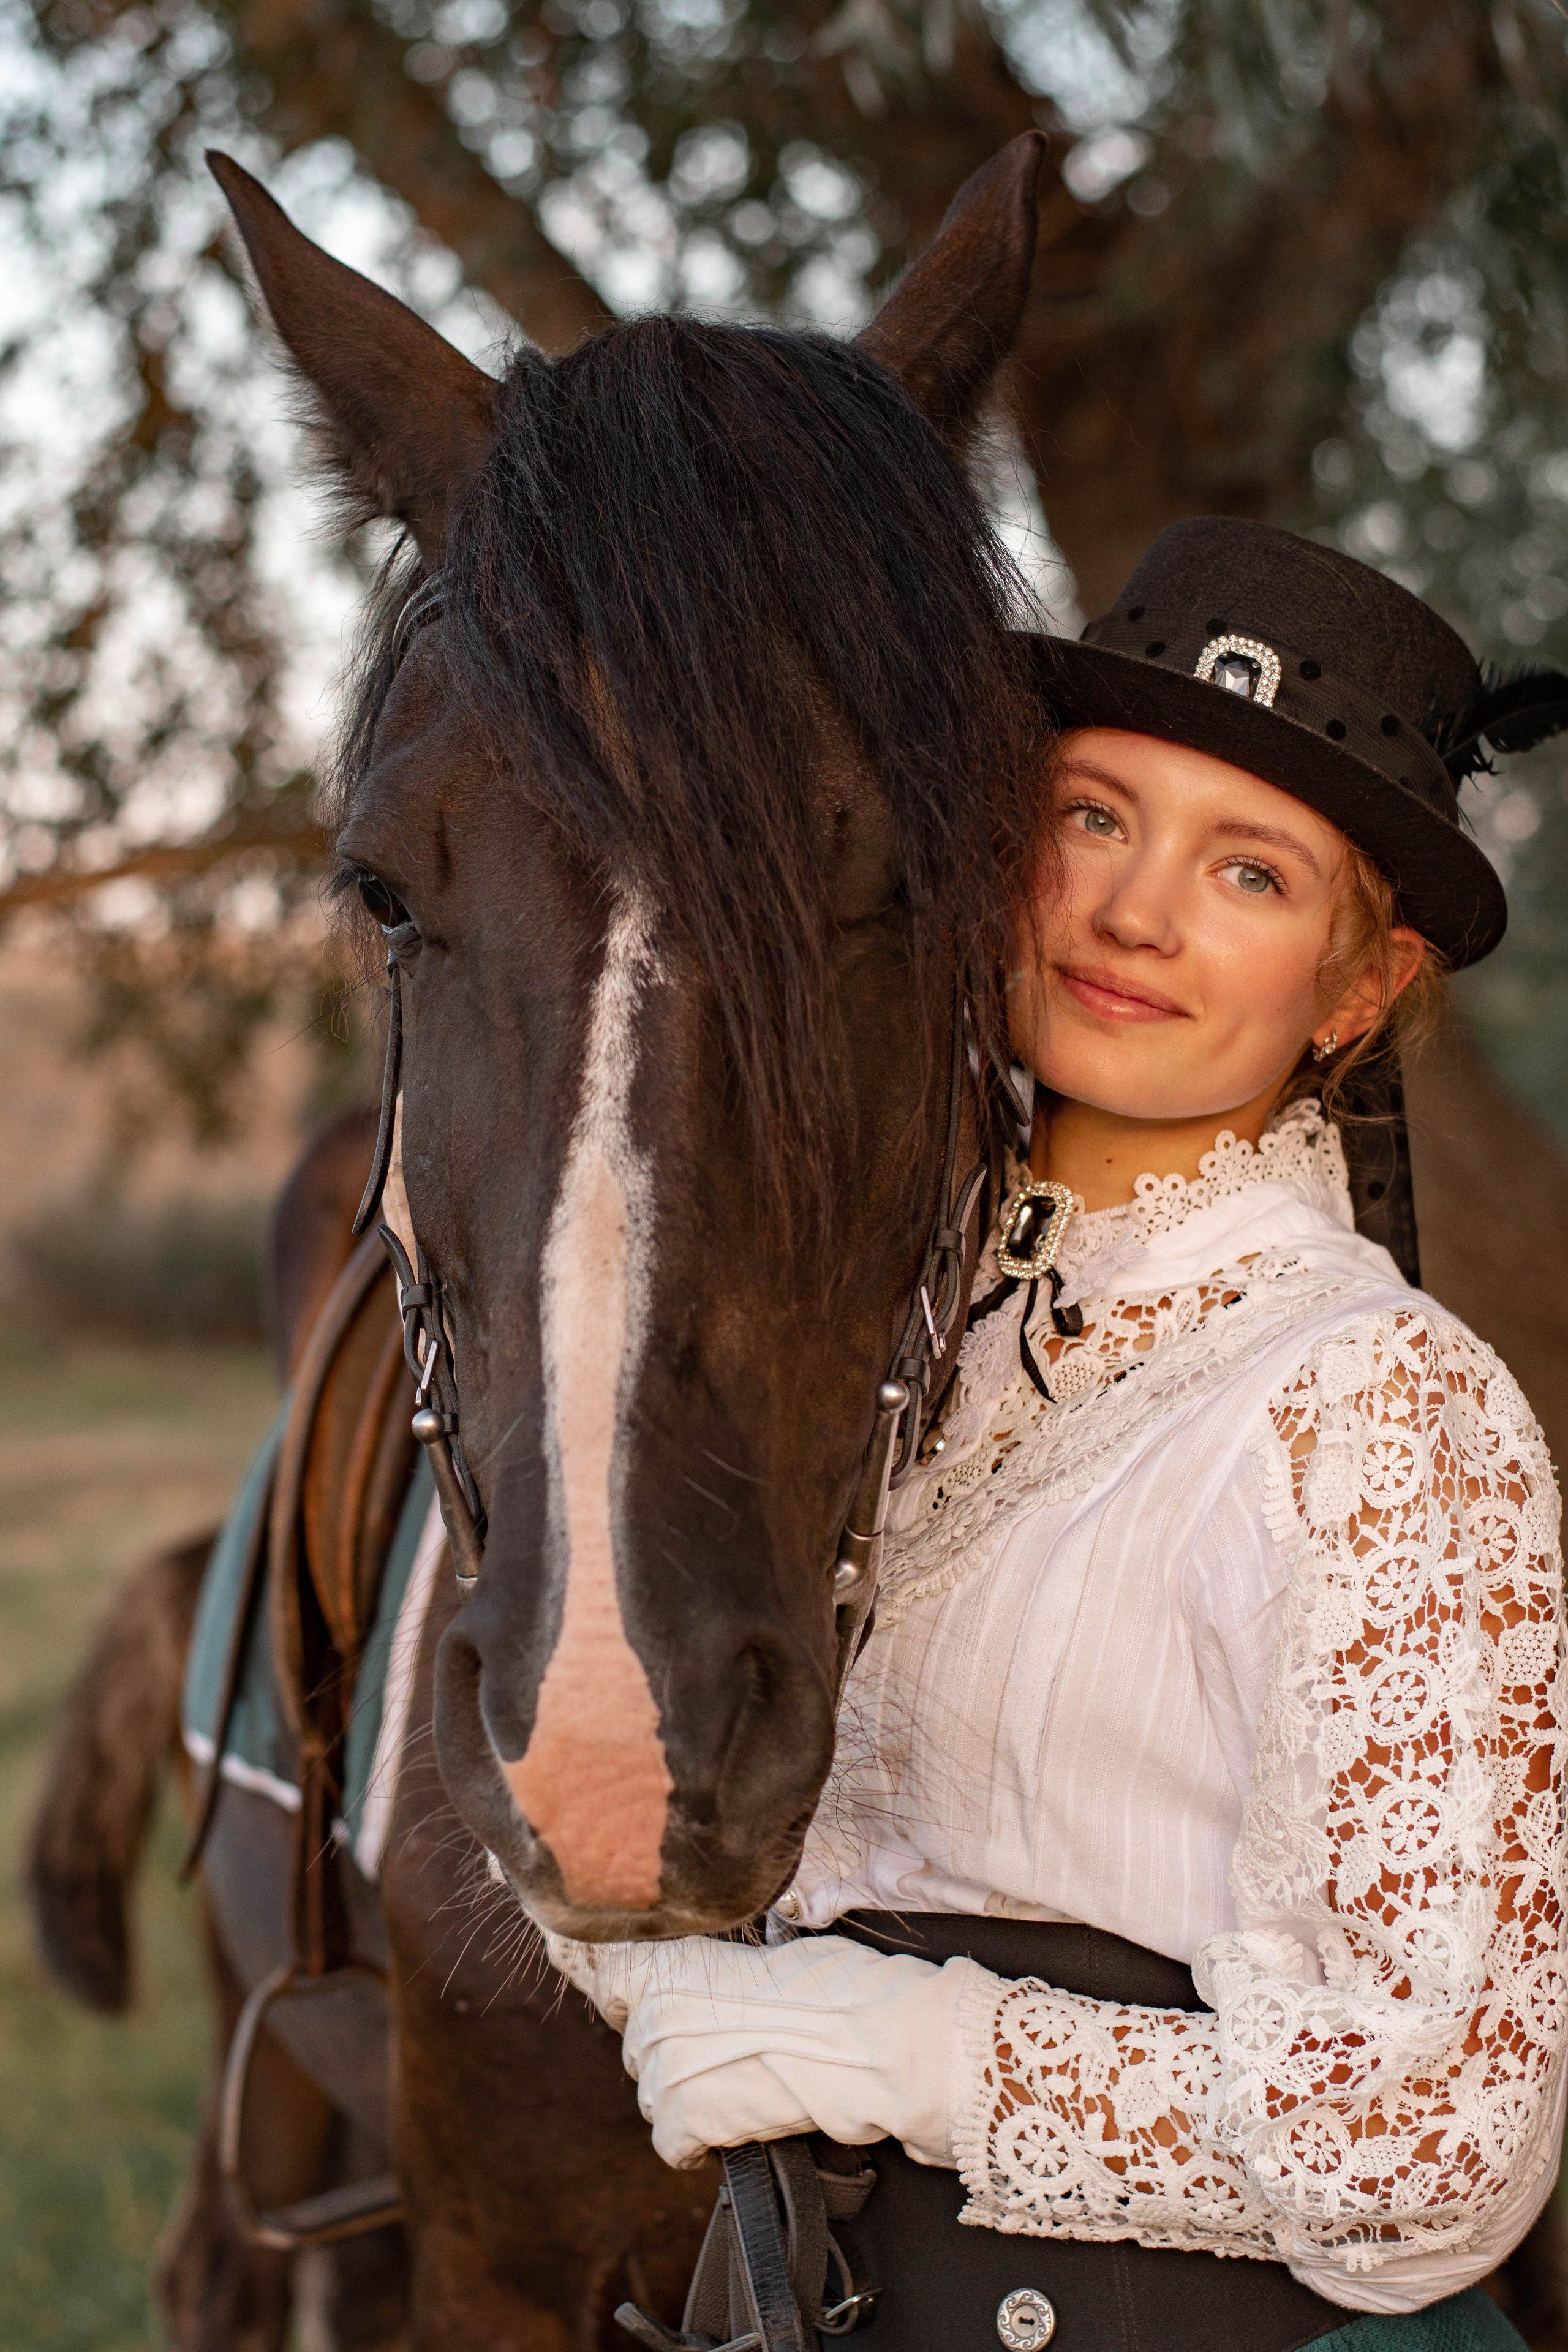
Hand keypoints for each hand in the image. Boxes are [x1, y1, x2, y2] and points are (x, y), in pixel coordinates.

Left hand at [546, 1930, 990, 2170]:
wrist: (877, 2042)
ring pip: (654, 2093)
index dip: (606, 1980)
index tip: (609, 1986)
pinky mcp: (686, 2119)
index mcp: (676, 1953)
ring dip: (691, 2096)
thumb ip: (716, 1971)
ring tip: (746, 2085)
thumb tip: (711, 1989)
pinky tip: (735, 2127)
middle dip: (674, 2051)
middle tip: (731, 2052)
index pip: (604, 1968)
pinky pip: (671, 2142)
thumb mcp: (772, 1953)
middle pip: (637, 2043)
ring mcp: (665, 2064)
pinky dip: (700, 2143)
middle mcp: (656, 2005)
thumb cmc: (844, 1989)